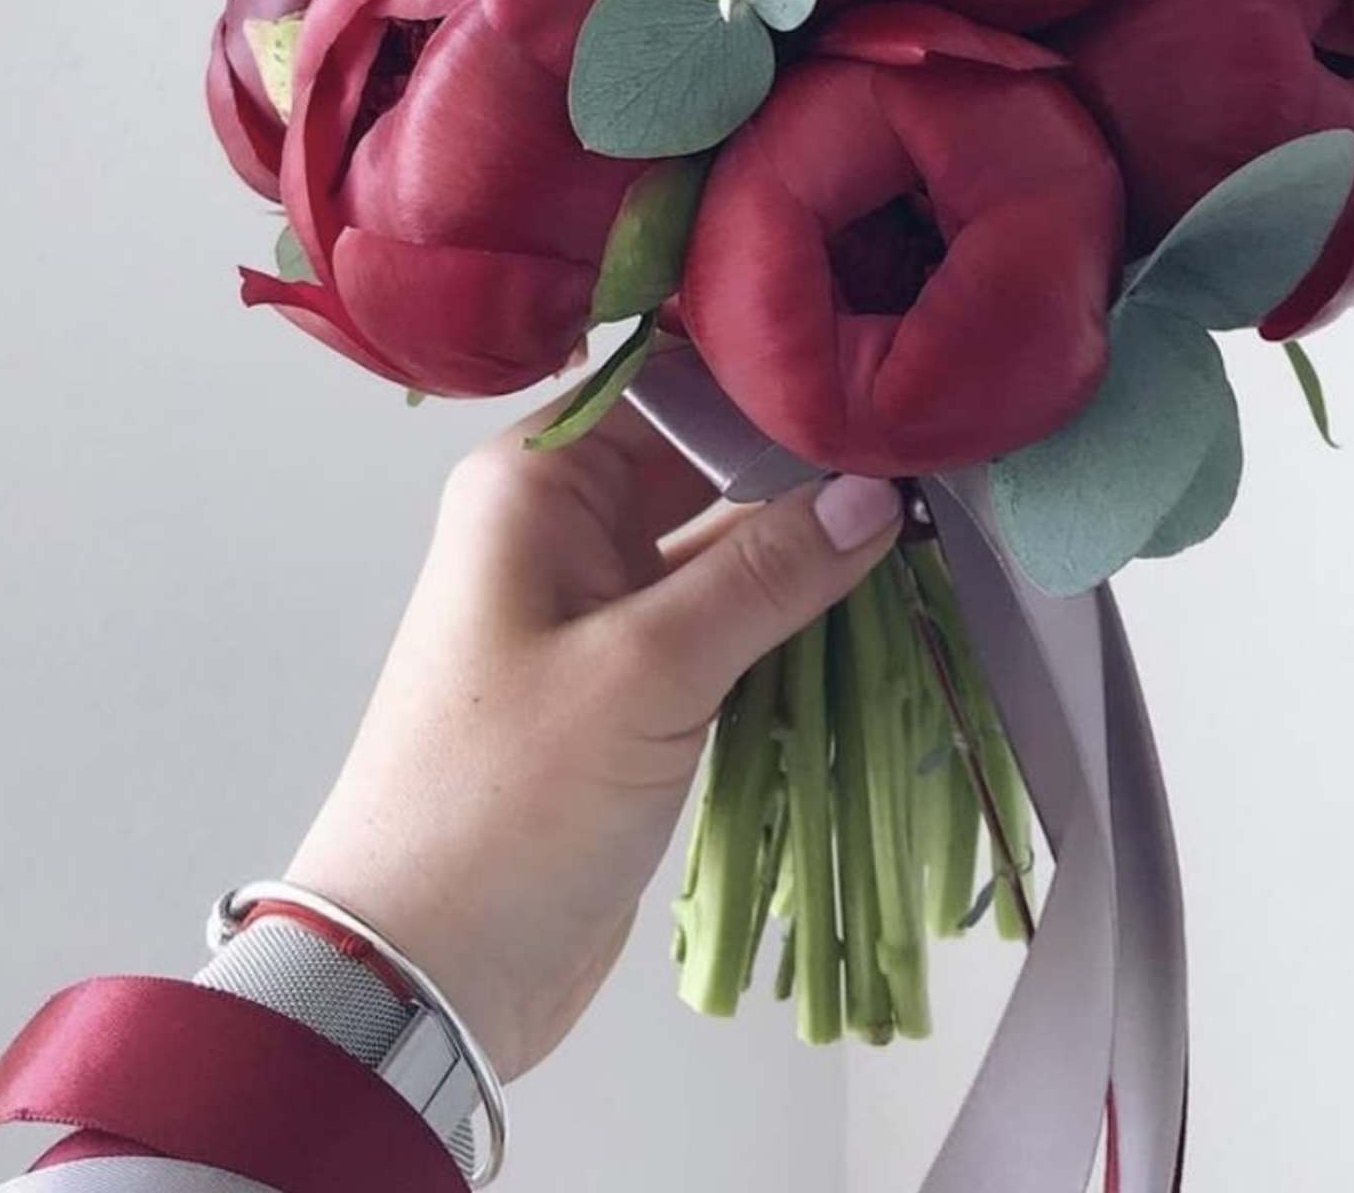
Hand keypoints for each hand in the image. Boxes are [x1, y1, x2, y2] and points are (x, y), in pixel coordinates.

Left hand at [286, 402, 902, 1079]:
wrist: (424, 973)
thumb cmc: (503, 800)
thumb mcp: (645, 671)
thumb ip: (766, 573)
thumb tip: (876, 494)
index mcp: (536, 484)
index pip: (671, 384)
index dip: (772, 381)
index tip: (880, 384)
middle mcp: (565, 525)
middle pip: (707, 457)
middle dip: (807, 462)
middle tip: (928, 451)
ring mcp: (604, 607)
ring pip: (727, 541)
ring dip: (811, 542)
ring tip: (929, 516)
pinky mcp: (637, 683)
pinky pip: (728, 618)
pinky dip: (793, 613)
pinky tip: (879, 595)